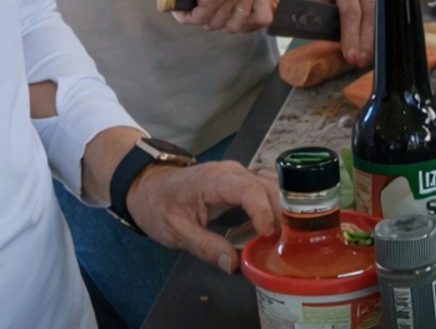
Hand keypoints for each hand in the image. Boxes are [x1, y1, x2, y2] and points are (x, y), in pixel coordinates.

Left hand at [128, 160, 279, 274]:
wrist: (149, 188)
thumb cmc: (160, 207)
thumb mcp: (176, 232)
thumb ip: (206, 247)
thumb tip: (235, 264)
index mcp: (214, 180)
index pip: (249, 190)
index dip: (263, 212)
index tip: (268, 236)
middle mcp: (231, 171)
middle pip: (267, 185)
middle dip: (280, 213)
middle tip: (286, 241)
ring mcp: (237, 173)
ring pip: (271, 184)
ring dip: (281, 208)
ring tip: (285, 236)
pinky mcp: (239, 180)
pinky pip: (264, 187)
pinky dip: (274, 204)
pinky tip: (273, 226)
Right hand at [156, 0, 276, 34]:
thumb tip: (241, 21)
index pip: (265, 15)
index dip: (246, 25)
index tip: (230, 23)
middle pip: (240, 24)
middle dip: (219, 23)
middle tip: (205, 13)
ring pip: (218, 23)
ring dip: (200, 18)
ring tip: (191, 6)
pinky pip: (201, 18)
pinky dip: (188, 16)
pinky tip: (182, 7)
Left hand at [296, 0, 374, 66]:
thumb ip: (322, 10)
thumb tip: (331, 37)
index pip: (350, 10)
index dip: (351, 35)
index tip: (350, 55)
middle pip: (369, 12)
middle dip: (366, 39)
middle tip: (361, 61)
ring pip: (378, 10)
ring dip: (374, 35)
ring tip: (369, 56)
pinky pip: (379, 7)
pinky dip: (376, 25)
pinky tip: (375, 42)